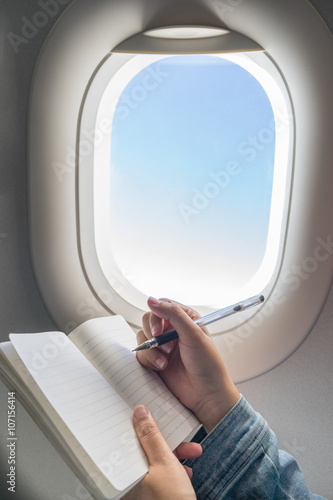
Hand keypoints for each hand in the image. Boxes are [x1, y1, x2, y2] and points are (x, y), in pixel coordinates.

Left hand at [123, 405, 200, 499]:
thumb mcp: (165, 463)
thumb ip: (152, 437)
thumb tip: (140, 413)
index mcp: (124, 475)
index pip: (126, 442)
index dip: (139, 427)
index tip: (149, 415)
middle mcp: (129, 484)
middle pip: (143, 451)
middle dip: (165, 441)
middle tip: (177, 433)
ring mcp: (143, 491)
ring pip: (156, 462)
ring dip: (175, 454)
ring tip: (192, 451)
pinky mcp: (155, 496)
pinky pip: (163, 476)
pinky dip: (176, 470)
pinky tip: (188, 470)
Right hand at [136, 298, 239, 431]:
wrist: (206, 395)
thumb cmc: (208, 364)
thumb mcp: (194, 334)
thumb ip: (173, 314)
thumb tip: (151, 300)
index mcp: (185, 319)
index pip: (162, 306)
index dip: (156, 315)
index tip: (158, 329)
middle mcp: (172, 330)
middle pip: (148, 320)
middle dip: (152, 332)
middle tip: (161, 343)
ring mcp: (163, 345)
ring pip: (142, 337)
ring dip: (151, 349)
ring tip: (165, 360)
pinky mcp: (155, 360)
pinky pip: (141, 353)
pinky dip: (149, 360)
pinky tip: (162, 367)